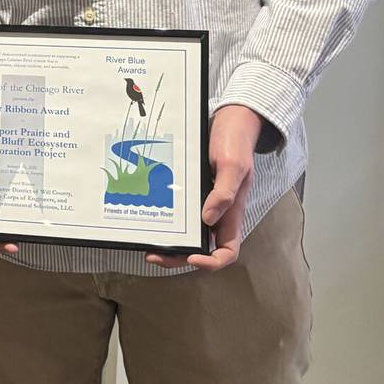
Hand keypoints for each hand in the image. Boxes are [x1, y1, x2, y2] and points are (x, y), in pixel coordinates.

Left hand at [146, 104, 263, 270]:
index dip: (212, 262)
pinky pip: (181, 212)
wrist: (230, 120)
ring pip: (189, 233)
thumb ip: (224, 193)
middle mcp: (219, 212)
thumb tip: (207, 218)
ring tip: (149, 244)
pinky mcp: (193, 192)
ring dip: (170, 243)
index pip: (228, 250)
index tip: (192, 258)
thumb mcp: (232, 165)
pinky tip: (151, 218)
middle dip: (179, 257)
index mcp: (233, 212)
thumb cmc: (235, 142)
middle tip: (153, 255)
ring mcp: (205, 202)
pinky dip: (167, 220)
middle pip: (202, 248)